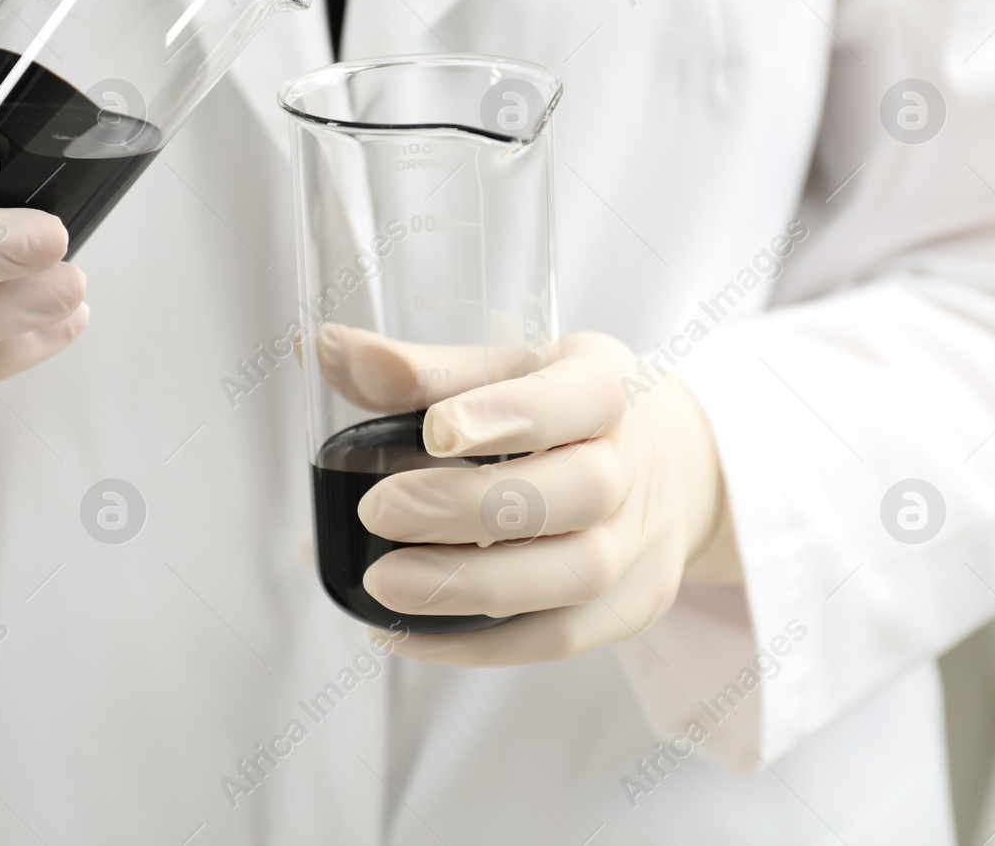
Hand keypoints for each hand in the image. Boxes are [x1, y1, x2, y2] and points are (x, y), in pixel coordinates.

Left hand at [321, 325, 739, 665]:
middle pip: (577, 493)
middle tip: (377, 510)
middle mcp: (636, 466)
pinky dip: (479, 644)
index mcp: (607, 387)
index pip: (577, 398)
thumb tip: (322, 349)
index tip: (436, 429)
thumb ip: (419, 369)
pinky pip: (558, 638)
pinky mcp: (627, 608)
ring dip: (471, 585)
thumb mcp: (508, 369)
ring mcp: (639, 544)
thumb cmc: (563, 411)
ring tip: (383, 583)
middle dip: (471, 507)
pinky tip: (408, 632)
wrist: (672, 468)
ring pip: (573, 576)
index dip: (509, 415)